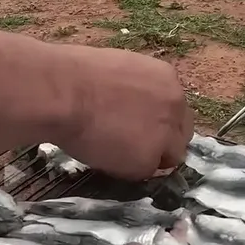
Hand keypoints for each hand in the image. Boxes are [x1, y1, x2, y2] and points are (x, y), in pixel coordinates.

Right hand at [56, 45, 193, 180]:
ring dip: (148, 158)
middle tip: (134, 146)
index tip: (142, 126)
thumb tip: (132, 107)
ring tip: (116, 153)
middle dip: (163, 142)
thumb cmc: (76, 75)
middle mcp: (175, 106)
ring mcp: (164, 135)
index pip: (176, 109)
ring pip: (168, 157)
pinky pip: (142, 172)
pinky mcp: (147, 161)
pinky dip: (126, 170)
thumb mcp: (120, 72)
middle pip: (181, 134)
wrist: (63, 92)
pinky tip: (104, 156)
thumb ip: (136, 92)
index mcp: (167, 79)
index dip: (160, 121)